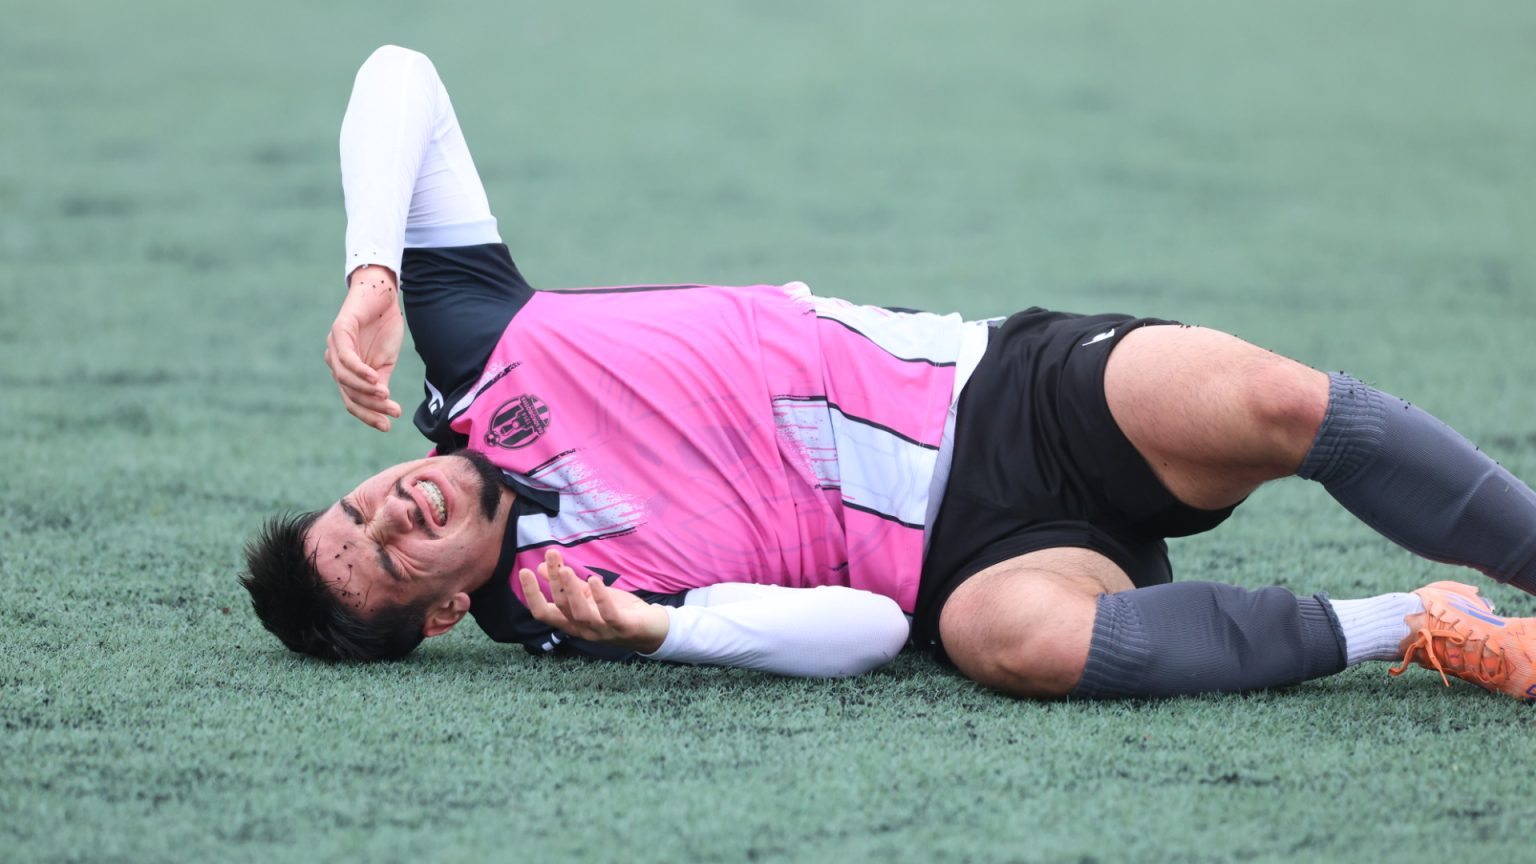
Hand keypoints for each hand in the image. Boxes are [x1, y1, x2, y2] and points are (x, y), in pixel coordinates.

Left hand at [325, 265, 403, 430]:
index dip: (369, 415)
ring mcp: (334, 346)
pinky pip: (346, 358)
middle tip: (392, 414)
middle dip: (370, 407)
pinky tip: (375, 378)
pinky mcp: (339, 331)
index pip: (352, 400)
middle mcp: (335, 361)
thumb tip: (384, 406)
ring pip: (345, 379)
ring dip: (367, 391)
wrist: (382, 294)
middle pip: (349, 393)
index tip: (387, 427)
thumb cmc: (383, 327)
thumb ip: (379, 383)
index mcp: (346, 371)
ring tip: (386, 396)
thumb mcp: (385, 362)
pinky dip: (360, 371)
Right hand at [518, 549, 669, 653]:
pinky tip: (594, 580)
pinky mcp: (622, 628)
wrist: (651, 628)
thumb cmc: (618, 611)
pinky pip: (608, 614)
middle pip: (561, 607)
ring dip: (571, 590)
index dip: (532, 594)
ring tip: (565, 568)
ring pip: (580, 613)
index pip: (544, 613)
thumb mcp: (589, 595)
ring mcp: (602, 631)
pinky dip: (600, 597)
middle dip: (554, 581)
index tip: (523, 571)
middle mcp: (583, 630)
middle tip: (551, 555)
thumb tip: (541, 566)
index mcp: (572, 622)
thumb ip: (568, 584)